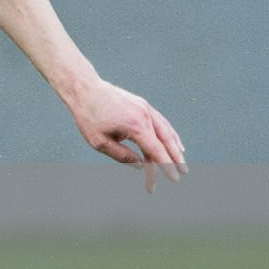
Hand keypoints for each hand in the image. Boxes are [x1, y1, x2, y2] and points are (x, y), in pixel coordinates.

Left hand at [67, 77, 186, 191]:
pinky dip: (169, 133)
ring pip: (166, 131)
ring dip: (175, 147)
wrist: (85, 89)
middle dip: (175, 159)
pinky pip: (161, 122)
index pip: (156, 150)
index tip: (175, 179)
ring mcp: (145, 109)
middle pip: (165, 142)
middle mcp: (145, 116)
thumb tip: (142, 165)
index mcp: (135, 126)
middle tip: (183, 173)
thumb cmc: (89, 117)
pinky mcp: (143, 105)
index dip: (167, 166)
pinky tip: (174, 142)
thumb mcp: (99, 142)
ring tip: (181, 162)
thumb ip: (121, 156)